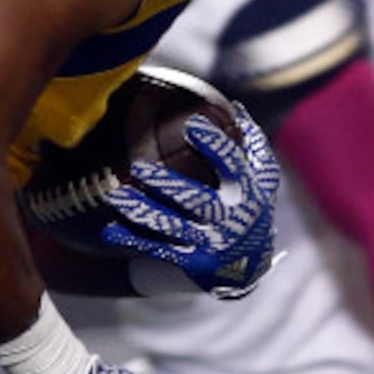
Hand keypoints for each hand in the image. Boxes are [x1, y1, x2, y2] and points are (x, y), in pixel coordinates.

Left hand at [99, 109, 282, 298]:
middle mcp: (229, 217)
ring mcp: (211, 241)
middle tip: (139, 168)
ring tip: (117, 197)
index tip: (192, 126)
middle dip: (169, 186)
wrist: (252, 267)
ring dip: (144, 212)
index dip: (214, 146)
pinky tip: (110, 231)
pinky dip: (134, 240)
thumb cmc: (252, 208)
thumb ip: (252, 144)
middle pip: (198, 200)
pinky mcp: (193, 261)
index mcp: (246, 191)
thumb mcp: (263, 178)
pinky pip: (160, 249)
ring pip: (173, 226)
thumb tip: (236, 107)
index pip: (231, 165)